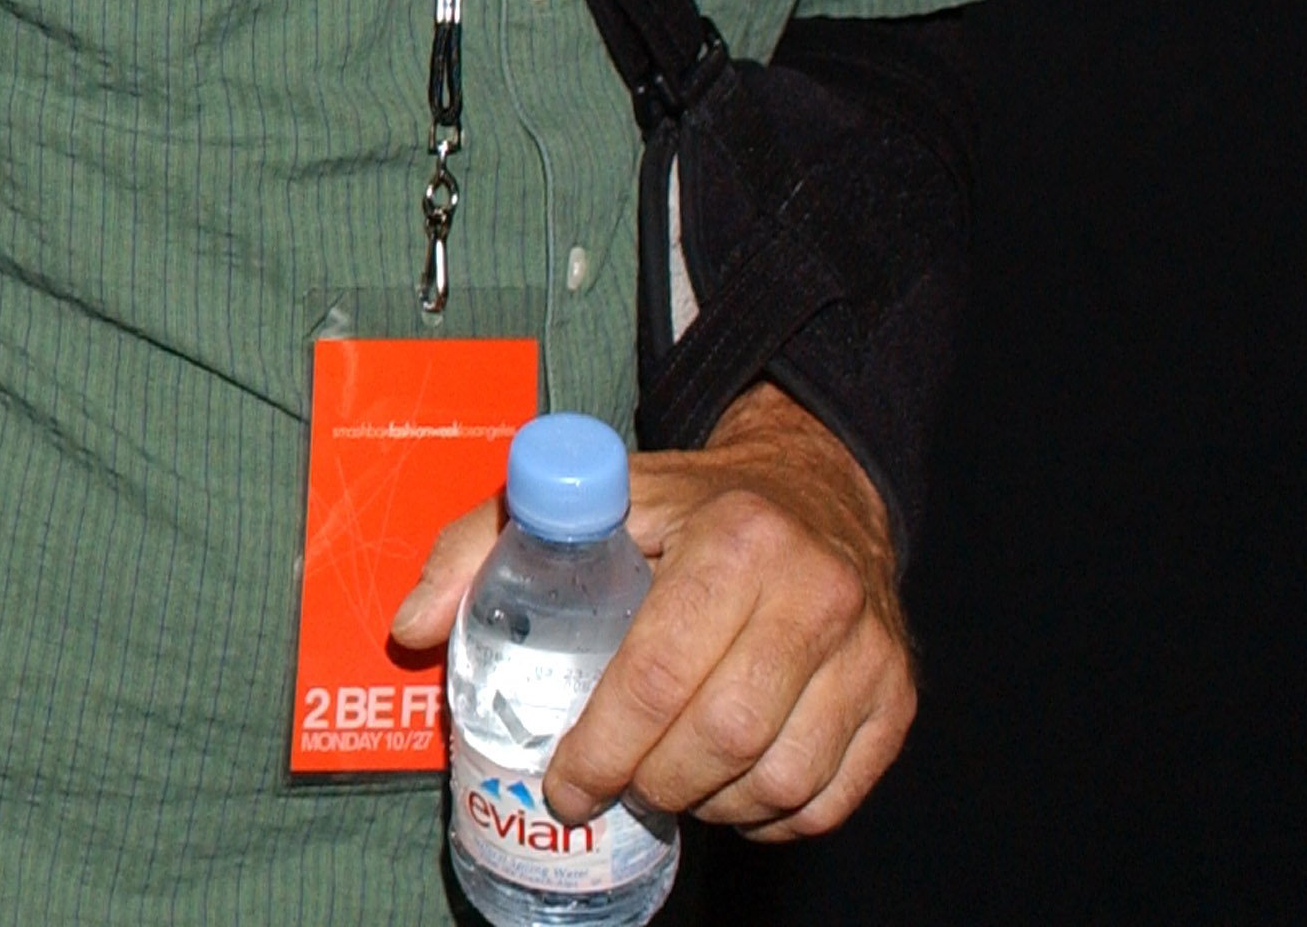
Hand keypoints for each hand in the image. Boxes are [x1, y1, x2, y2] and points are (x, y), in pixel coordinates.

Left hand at [392, 383, 912, 840]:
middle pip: (721, 737)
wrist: (813, 489)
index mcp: (732, 536)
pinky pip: (830, 797)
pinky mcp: (897, 697)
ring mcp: (868, 651)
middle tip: (608, 786)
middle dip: (649, 781)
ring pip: (781, 780)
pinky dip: (770, 818)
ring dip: (709, 804)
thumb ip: (481, 548)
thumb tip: (409, 626)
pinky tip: (727, 791)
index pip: (656, 672)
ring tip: (664, 782)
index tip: (563, 779)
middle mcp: (814, 592)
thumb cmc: (684, 506)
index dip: (601, 745)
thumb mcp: (584, 500)